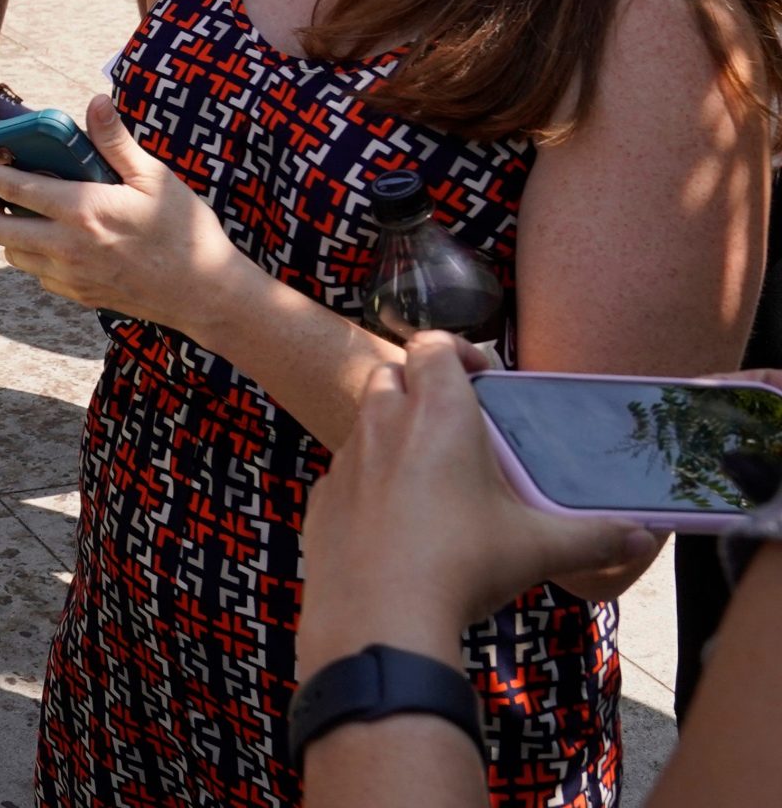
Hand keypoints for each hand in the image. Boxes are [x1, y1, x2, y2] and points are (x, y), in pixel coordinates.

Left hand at [0, 93, 245, 334]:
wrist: (205, 294)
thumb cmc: (185, 232)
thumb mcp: (155, 177)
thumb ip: (116, 141)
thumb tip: (96, 101)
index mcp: (82, 211)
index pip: (13, 187)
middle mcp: (66, 247)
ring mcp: (70, 276)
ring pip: (13, 254)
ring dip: (8, 229)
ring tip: (25, 209)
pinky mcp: (79, 295)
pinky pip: (37, 274)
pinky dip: (32, 254)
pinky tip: (55, 238)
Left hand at [299, 335, 654, 666]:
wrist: (380, 619)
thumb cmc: (463, 566)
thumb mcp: (537, 549)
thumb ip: (593, 537)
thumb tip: (643, 536)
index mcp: (437, 413)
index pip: (432, 344)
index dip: (455, 349)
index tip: (483, 377)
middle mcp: (383, 422)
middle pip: (391, 374)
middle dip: (420, 385)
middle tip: (457, 424)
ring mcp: (345, 458)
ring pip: (364, 420)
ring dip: (392, 431)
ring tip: (431, 475)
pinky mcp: (322, 497)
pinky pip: (346, 472)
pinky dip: (368, 479)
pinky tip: (396, 520)